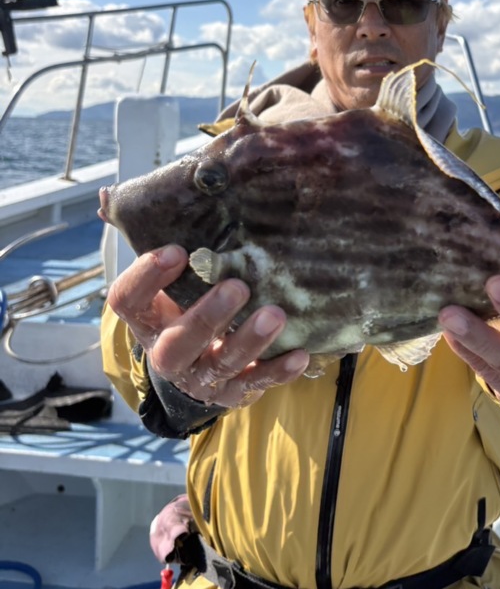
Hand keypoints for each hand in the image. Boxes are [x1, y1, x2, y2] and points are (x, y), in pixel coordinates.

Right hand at [106, 244, 309, 406]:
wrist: (195, 371)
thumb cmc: (182, 307)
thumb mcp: (165, 282)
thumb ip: (152, 241)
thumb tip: (110, 196)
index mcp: (147, 320)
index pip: (127, 301)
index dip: (147, 277)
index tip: (177, 250)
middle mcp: (167, 353)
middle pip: (178, 342)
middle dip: (206, 315)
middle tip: (238, 287)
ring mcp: (201, 376)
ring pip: (222, 364)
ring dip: (250, 340)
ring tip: (276, 314)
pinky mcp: (234, 392)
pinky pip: (257, 384)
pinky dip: (279, 371)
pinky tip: (301, 354)